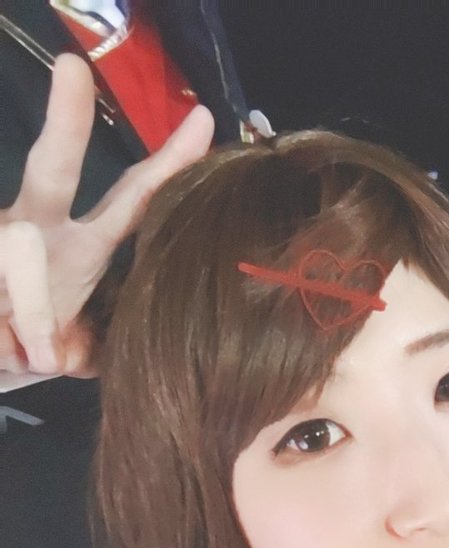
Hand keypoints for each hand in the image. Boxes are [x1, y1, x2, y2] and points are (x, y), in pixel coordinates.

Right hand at [0, 54, 213, 378]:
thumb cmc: (37, 348)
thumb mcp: (85, 353)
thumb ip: (106, 345)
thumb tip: (108, 347)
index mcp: (84, 248)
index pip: (132, 200)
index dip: (167, 166)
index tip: (204, 121)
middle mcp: (39, 231)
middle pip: (52, 169)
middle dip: (65, 123)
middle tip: (72, 69)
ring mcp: (4, 240)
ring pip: (18, 247)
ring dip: (30, 310)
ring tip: (33, 353)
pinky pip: (4, 304)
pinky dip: (11, 338)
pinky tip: (9, 348)